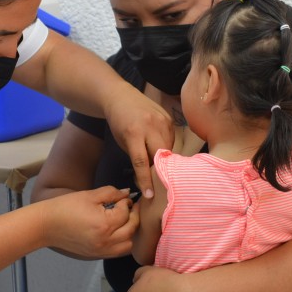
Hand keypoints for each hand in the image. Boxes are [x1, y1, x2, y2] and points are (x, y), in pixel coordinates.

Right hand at [42, 186, 137, 258]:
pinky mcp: (97, 256)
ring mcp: (102, 251)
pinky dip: (122, 242)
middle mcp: (106, 241)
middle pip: (132, 229)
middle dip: (133, 216)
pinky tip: (117, 232)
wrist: (47, 225)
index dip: (127, 202)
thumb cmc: (66, 207)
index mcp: (104, 224)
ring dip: (131, 232)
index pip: (126, 212)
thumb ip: (111, 193)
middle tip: (130, 207)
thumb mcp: (89, 195)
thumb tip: (127, 193)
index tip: (123, 197)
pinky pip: (118, 252)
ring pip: (128, 244)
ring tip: (124, 221)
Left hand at [104, 84, 172, 198]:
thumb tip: (149, 177)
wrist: (120, 96)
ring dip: (165, 159)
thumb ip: (136, 157)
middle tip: (159, 182)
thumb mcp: (122, 142)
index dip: (146, 180)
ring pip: (169, 148)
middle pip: (161, 155)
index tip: (149, 195)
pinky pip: (172, 139)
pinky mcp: (169, 118)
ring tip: (159, 164)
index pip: (141, 162)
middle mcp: (150, 126)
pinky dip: (167, 147)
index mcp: (134, 133)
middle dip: (160, 170)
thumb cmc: (119, 123)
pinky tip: (161, 149)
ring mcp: (161, 120)